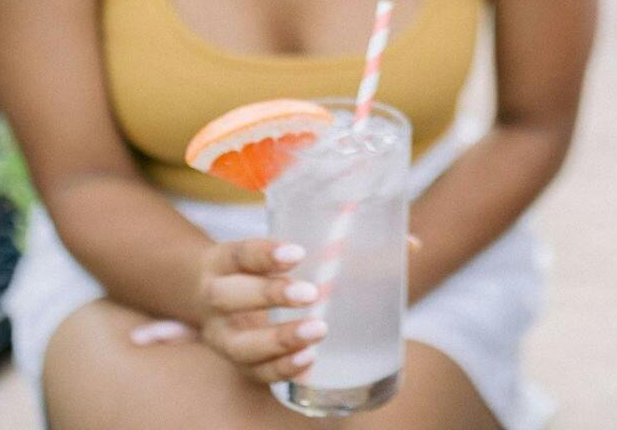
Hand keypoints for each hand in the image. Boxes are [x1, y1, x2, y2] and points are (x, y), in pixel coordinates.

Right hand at [195, 239, 327, 383]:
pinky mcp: (238, 365)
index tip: (298, 252)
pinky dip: (282, 368)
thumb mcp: (276, 253)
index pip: (236, 255)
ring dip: (280, 339)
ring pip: (240, 343)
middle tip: (311, 293)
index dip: (263, 254)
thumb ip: (328, 247)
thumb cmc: (264, 271)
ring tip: (318, 330)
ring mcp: (221, 336)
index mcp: (220, 263)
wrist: (222, 303)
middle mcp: (213, 299)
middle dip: (269, 295)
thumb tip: (403, 244)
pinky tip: (309, 359)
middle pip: (226, 297)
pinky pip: (256, 372)